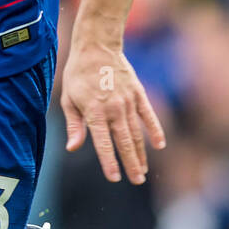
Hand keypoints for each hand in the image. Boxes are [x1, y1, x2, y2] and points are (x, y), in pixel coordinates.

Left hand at [60, 41, 164, 183]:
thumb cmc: (78, 75)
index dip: (109, 162)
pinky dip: (155, 130)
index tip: (115, 178)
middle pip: (124, 142)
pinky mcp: (138, 94)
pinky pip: (148, 115)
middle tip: (136, 181)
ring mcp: (128, 102)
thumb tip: (73, 148)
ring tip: (144, 171)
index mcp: (94, 112)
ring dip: (141, 153)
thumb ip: (74, 125)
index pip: (103, 143)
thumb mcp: (68, 99)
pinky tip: (159, 145)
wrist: (97, 47)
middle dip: (130, 164)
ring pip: (137, 133)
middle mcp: (113, 109)